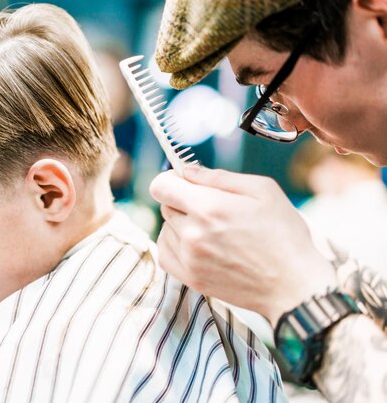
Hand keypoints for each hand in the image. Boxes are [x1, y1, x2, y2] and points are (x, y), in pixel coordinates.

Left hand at [149, 166, 337, 324]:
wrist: (294, 284)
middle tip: (212, 209)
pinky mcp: (191, 278)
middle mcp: (192, 233)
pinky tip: (198, 244)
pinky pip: (165, 253)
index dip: (171, 179)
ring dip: (181, 225)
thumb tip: (187, 171)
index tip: (185, 182)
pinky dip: (175, 245)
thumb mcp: (262, 190)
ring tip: (212, 230)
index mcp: (208, 207)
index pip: (160, 186)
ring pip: (166, 229)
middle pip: (165, 206)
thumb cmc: (284, 234)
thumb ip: (219, 177)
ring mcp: (189, 258)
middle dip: (183, 201)